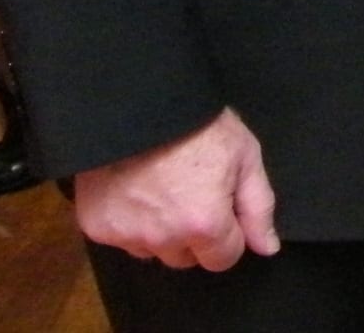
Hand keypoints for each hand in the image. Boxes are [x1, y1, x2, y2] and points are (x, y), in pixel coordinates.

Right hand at [73, 108, 278, 269]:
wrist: (140, 104)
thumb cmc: (201, 126)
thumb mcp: (245, 158)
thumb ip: (258, 208)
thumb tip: (267, 248)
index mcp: (203, 224)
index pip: (223, 259)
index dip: (228, 233)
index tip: (223, 207)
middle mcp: (162, 238)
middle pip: (187, 258)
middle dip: (195, 234)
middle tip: (192, 192)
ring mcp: (125, 235)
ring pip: (153, 250)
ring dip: (161, 230)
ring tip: (162, 187)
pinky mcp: (96, 227)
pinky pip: (122, 237)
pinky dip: (130, 221)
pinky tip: (136, 188)